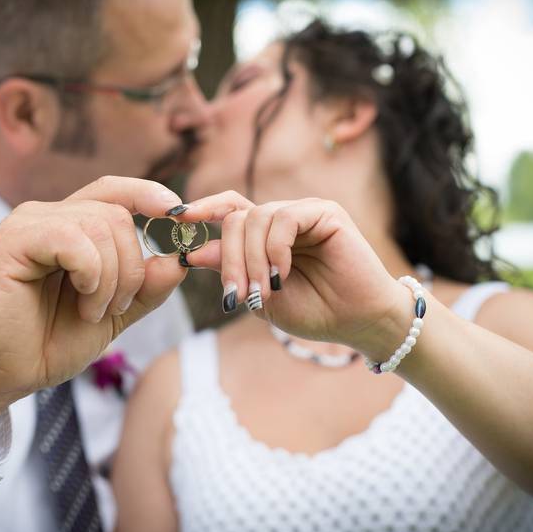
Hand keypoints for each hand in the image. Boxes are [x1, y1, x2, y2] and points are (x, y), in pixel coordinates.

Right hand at [0, 176, 186, 440]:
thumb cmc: (48, 343)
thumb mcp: (113, 314)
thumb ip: (146, 287)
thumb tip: (181, 258)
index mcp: (70, 226)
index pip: (116, 192)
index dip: (150, 195)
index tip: (181, 215)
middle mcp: (48, 216)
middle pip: (118, 214)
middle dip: (132, 267)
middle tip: (114, 308)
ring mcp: (29, 224)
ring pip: (102, 225)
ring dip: (112, 278)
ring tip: (92, 311)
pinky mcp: (14, 240)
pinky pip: (75, 239)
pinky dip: (92, 274)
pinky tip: (81, 301)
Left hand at [182, 192, 409, 353]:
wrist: (357, 322)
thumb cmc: (313, 311)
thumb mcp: (259, 295)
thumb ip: (229, 270)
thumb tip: (192, 251)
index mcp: (264, 235)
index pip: (227, 209)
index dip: (201, 209)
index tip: (176, 218)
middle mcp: (281, 218)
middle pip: (235, 217)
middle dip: (228, 259)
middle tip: (235, 295)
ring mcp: (302, 212)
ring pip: (254, 217)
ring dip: (251, 260)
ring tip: (263, 292)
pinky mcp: (324, 211)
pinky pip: (283, 218)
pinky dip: (275, 249)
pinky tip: (282, 274)